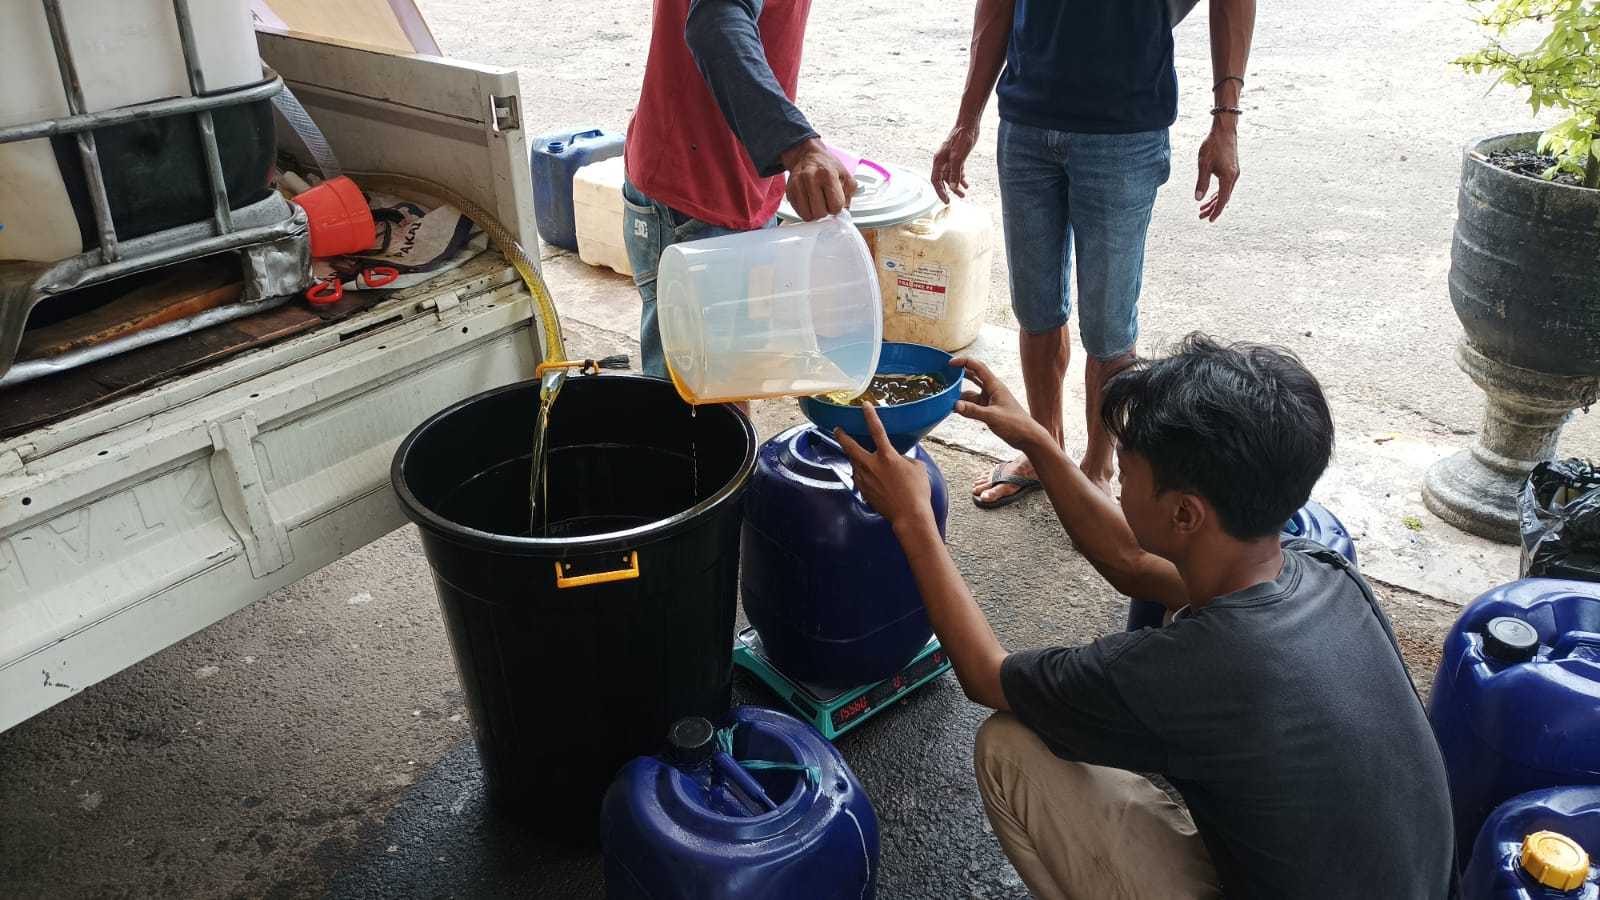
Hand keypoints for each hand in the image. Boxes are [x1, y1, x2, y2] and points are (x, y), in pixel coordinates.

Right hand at [781, 138, 856, 220]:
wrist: (807, 155)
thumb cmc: (827, 166)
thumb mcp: (845, 175)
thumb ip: (849, 194)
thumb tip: (844, 212)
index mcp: (827, 174)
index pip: (835, 206)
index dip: (837, 207)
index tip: (836, 201)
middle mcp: (810, 178)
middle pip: (820, 213)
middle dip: (825, 211)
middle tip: (826, 202)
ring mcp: (798, 185)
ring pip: (808, 216)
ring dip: (815, 212)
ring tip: (818, 202)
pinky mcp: (789, 191)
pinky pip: (799, 212)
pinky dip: (806, 210)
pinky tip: (809, 201)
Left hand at [834, 405, 934, 529]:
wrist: (909, 516)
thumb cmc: (917, 491)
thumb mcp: (917, 468)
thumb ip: (904, 459)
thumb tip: (898, 460)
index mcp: (887, 457)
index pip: (877, 430)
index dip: (870, 415)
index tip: (864, 405)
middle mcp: (871, 466)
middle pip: (851, 447)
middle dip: (842, 436)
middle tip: (837, 429)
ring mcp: (865, 480)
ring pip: (854, 463)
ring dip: (854, 458)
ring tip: (857, 456)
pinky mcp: (864, 492)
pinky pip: (859, 478)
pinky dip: (861, 474)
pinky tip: (868, 477)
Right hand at [931, 121, 978, 203]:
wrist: (968, 125)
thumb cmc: (962, 138)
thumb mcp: (959, 157)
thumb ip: (955, 172)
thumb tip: (954, 187)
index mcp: (939, 160)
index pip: (935, 180)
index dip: (940, 192)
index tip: (946, 201)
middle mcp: (942, 161)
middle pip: (942, 180)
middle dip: (949, 191)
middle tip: (955, 200)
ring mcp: (949, 159)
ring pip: (950, 177)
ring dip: (956, 186)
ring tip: (964, 194)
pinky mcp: (957, 157)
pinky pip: (957, 171)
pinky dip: (961, 178)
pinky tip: (967, 184)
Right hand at [952, 356, 1050, 452]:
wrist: (1027, 437)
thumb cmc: (1015, 424)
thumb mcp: (992, 417)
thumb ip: (973, 411)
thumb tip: (954, 405)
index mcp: (995, 386)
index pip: (978, 367)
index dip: (964, 362)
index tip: (949, 363)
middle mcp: (991, 390)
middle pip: (973, 376)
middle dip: (959, 373)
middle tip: (944, 373)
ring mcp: (989, 400)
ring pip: (970, 392)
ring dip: (959, 393)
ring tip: (945, 395)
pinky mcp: (988, 410)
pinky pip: (972, 404)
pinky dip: (963, 405)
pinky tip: (953, 409)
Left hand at [1194, 120, 1239, 221]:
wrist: (1224, 129)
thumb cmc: (1213, 145)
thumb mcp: (1204, 164)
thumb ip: (1201, 182)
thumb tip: (1198, 199)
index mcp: (1228, 177)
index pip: (1222, 199)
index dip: (1216, 211)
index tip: (1209, 220)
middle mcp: (1234, 177)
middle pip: (1223, 198)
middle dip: (1212, 208)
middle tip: (1201, 216)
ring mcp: (1234, 173)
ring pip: (1224, 192)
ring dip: (1214, 201)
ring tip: (1202, 208)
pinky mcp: (1232, 168)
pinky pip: (1225, 185)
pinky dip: (1217, 192)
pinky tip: (1210, 196)